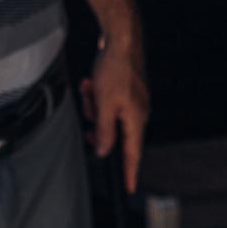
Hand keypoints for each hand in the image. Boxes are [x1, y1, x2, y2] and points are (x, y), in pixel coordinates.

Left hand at [79, 37, 149, 193]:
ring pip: (107, 114)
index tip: (129, 188)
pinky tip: (90, 81)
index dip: (129, 172)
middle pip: (114, 132)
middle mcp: (138, 112)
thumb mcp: (104, 103)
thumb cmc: (115, 70)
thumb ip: (105, 131)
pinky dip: (97, 94)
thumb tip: (105, 152)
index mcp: (136, 119)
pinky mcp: (126, 89)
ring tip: (88, 88)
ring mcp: (133, 100)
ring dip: (94, 104)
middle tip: (88, 110)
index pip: (132, 153)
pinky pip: (108, 101)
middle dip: (97, 123)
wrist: (120, 39)